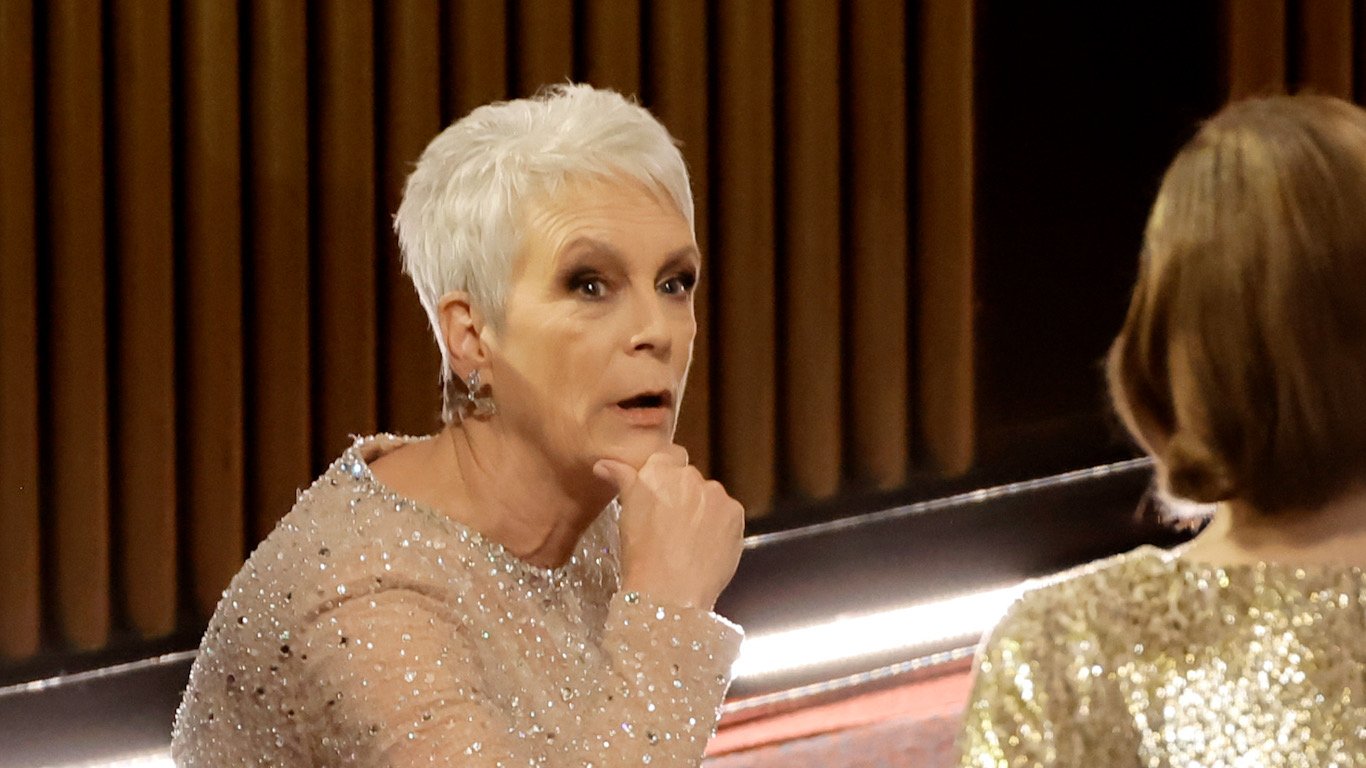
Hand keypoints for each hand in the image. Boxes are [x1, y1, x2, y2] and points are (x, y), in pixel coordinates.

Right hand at [593, 446, 744, 610]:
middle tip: (671, 527)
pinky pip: (727, 515)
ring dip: (703, 512)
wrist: (670, 590)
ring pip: (709, 497)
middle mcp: (688, 474)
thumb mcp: (625, 514)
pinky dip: (720, 527)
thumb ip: (621, 479)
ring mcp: (714, 493)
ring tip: (689, 542)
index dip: (663, 481)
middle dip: (683, 497)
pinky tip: (706, 547)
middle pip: (689, 479)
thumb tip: (604, 464)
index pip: (665, 458)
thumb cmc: (641, 555)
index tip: (659, 501)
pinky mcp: (735, 512)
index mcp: (658, 469)